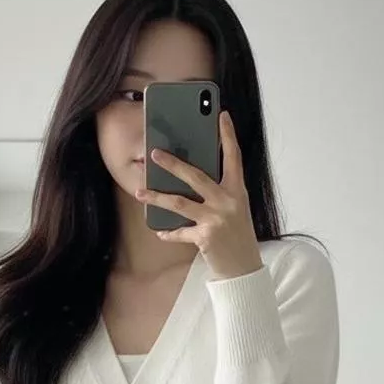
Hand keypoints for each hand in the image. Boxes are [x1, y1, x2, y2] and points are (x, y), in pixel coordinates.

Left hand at [134, 111, 263, 280]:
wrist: (244, 268)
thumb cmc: (237, 235)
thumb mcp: (234, 208)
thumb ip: (218, 192)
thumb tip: (189, 177)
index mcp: (237, 190)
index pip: (234, 157)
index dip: (228, 135)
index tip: (221, 115)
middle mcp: (228, 201)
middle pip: (196, 176)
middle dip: (173, 164)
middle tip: (154, 153)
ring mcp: (216, 219)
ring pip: (179, 203)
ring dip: (156, 197)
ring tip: (139, 192)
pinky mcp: (206, 237)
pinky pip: (179, 232)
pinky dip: (168, 233)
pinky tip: (159, 231)